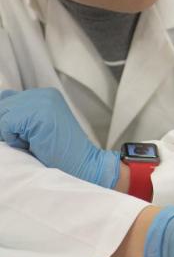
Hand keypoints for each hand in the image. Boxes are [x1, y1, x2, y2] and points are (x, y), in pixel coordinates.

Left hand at [0, 88, 118, 187]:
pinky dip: (13, 139)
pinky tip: (32, 143)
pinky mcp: (39, 114)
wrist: (82, 162)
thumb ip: (19, 113)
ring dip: (10, 133)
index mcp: (45, 94)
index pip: (6, 98)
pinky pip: (6, 124)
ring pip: (3, 114)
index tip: (19, 132)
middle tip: (28, 140)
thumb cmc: (57, 151)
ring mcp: (43, 102)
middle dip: (6, 126)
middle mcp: (44, 94)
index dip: (6, 117)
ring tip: (32, 141)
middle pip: (3, 105)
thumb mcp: (36, 126)